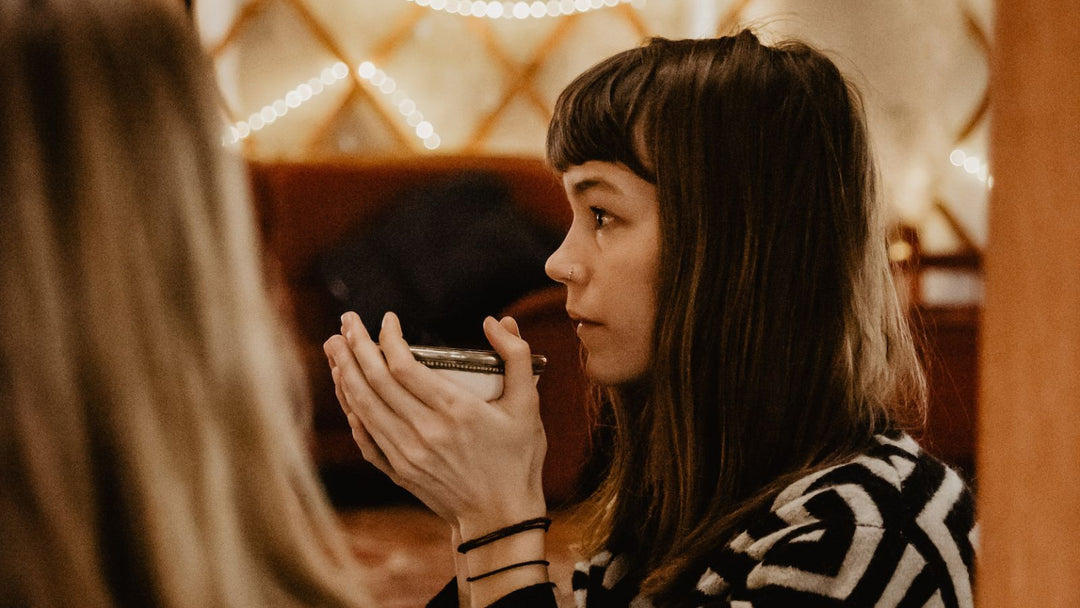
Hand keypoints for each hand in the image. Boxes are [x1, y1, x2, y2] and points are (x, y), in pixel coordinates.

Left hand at [323, 312, 547, 536]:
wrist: (500, 518)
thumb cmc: (517, 459)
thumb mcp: (528, 406)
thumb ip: (516, 357)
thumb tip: (497, 321)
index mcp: (456, 411)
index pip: (404, 366)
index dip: (388, 338)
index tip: (387, 319)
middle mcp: (425, 431)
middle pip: (375, 381)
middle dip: (356, 346)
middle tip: (346, 321)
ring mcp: (406, 453)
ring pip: (363, 406)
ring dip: (344, 372)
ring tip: (334, 346)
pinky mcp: (398, 470)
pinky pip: (364, 436)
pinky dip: (350, 409)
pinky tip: (344, 389)